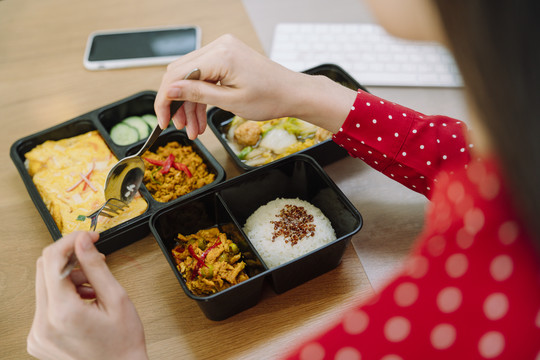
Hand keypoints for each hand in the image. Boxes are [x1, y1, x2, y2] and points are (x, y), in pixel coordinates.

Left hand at [27, 232, 147, 359]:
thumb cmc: (123, 343)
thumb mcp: (117, 299)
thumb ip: (96, 267)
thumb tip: (83, 241)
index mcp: (63, 313)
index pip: (52, 260)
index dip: (70, 241)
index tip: (87, 237)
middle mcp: (43, 324)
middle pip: (44, 270)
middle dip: (70, 259)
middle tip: (93, 259)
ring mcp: (38, 333)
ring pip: (45, 285)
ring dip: (68, 278)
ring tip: (93, 288)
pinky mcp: (38, 338)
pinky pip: (45, 304)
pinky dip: (64, 295)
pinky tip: (83, 301)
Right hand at [154, 34, 355, 138]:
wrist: (293, 93)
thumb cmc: (270, 98)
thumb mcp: (230, 101)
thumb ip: (196, 94)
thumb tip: (168, 91)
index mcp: (220, 55)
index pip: (177, 75)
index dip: (164, 100)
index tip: (162, 120)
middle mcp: (219, 46)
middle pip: (181, 74)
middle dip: (177, 104)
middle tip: (179, 127)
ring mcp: (223, 50)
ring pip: (191, 77)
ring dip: (190, 105)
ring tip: (193, 130)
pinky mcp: (227, 57)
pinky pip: (204, 76)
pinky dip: (201, 97)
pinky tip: (200, 119)